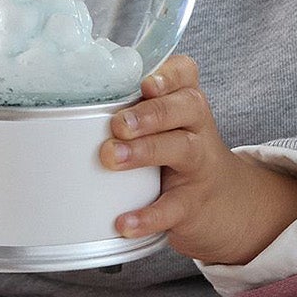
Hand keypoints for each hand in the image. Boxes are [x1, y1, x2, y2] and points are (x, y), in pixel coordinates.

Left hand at [100, 55, 296, 265]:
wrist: (223, 202)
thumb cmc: (178, 152)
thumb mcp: (166, 124)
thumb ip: (132, 108)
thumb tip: (73, 104)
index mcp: (186, 102)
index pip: (186, 74)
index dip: (168, 75)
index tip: (145, 83)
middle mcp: (197, 127)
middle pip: (186, 108)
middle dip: (150, 113)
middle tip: (117, 124)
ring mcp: (199, 165)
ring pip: (182, 148)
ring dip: (145, 151)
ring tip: (111, 158)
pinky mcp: (193, 203)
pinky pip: (173, 208)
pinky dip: (148, 215)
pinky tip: (124, 222)